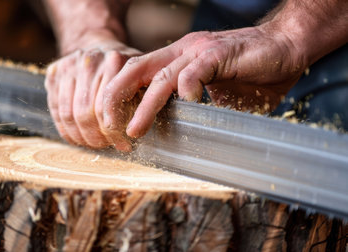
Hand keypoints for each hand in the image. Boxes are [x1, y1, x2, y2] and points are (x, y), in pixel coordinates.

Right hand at [45, 40, 139, 149]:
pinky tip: (76, 136)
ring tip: (92, 143)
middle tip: (104, 145)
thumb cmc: (123, 69)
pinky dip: (65, 129)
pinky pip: (55, 109)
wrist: (96, 43)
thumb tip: (129, 142)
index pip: (108, 106)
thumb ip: (142, 103)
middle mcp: (90, 60)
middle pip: (86, 112)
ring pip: (68, 114)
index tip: (122, 144)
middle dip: (96, 136)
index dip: (113, 131)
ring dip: (79, 136)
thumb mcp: (141, 78)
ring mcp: (69, 65)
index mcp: (115, 61)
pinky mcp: (54, 72)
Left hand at [102, 26, 305, 147]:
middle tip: (109, 129)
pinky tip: (187, 108)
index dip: (118, 98)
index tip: (115, 127)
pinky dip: (186, 91)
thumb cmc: (250, 73)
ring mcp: (199, 51)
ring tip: (134, 131)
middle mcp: (181, 51)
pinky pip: (195, 73)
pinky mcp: (220, 54)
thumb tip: (177, 130)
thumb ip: (192, 105)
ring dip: (144, 106)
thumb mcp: (212, 92)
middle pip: (134, 71)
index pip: (135, 75)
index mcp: (175, 59)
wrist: (286, 47)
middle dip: (115, 100)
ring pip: (160, 77)